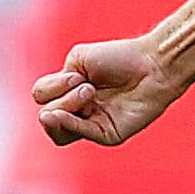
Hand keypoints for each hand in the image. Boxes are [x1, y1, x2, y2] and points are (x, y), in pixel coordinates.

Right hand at [32, 36, 185, 146]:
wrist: (152, 63)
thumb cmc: (119, 58)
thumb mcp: (77, 61)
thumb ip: (56, 83)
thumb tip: (49, 114)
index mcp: (69, 92)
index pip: (42, 98)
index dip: (52, 86)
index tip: (77, 74)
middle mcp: (78, 112)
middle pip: (47, 117)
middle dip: (61, 99)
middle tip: (88, 86)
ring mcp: (92, 125)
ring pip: (60, 132)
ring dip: (66, 110)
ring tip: (88, 93)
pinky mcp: (108, 135)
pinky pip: (82, 134)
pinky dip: (72, 124)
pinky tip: (69, 113)